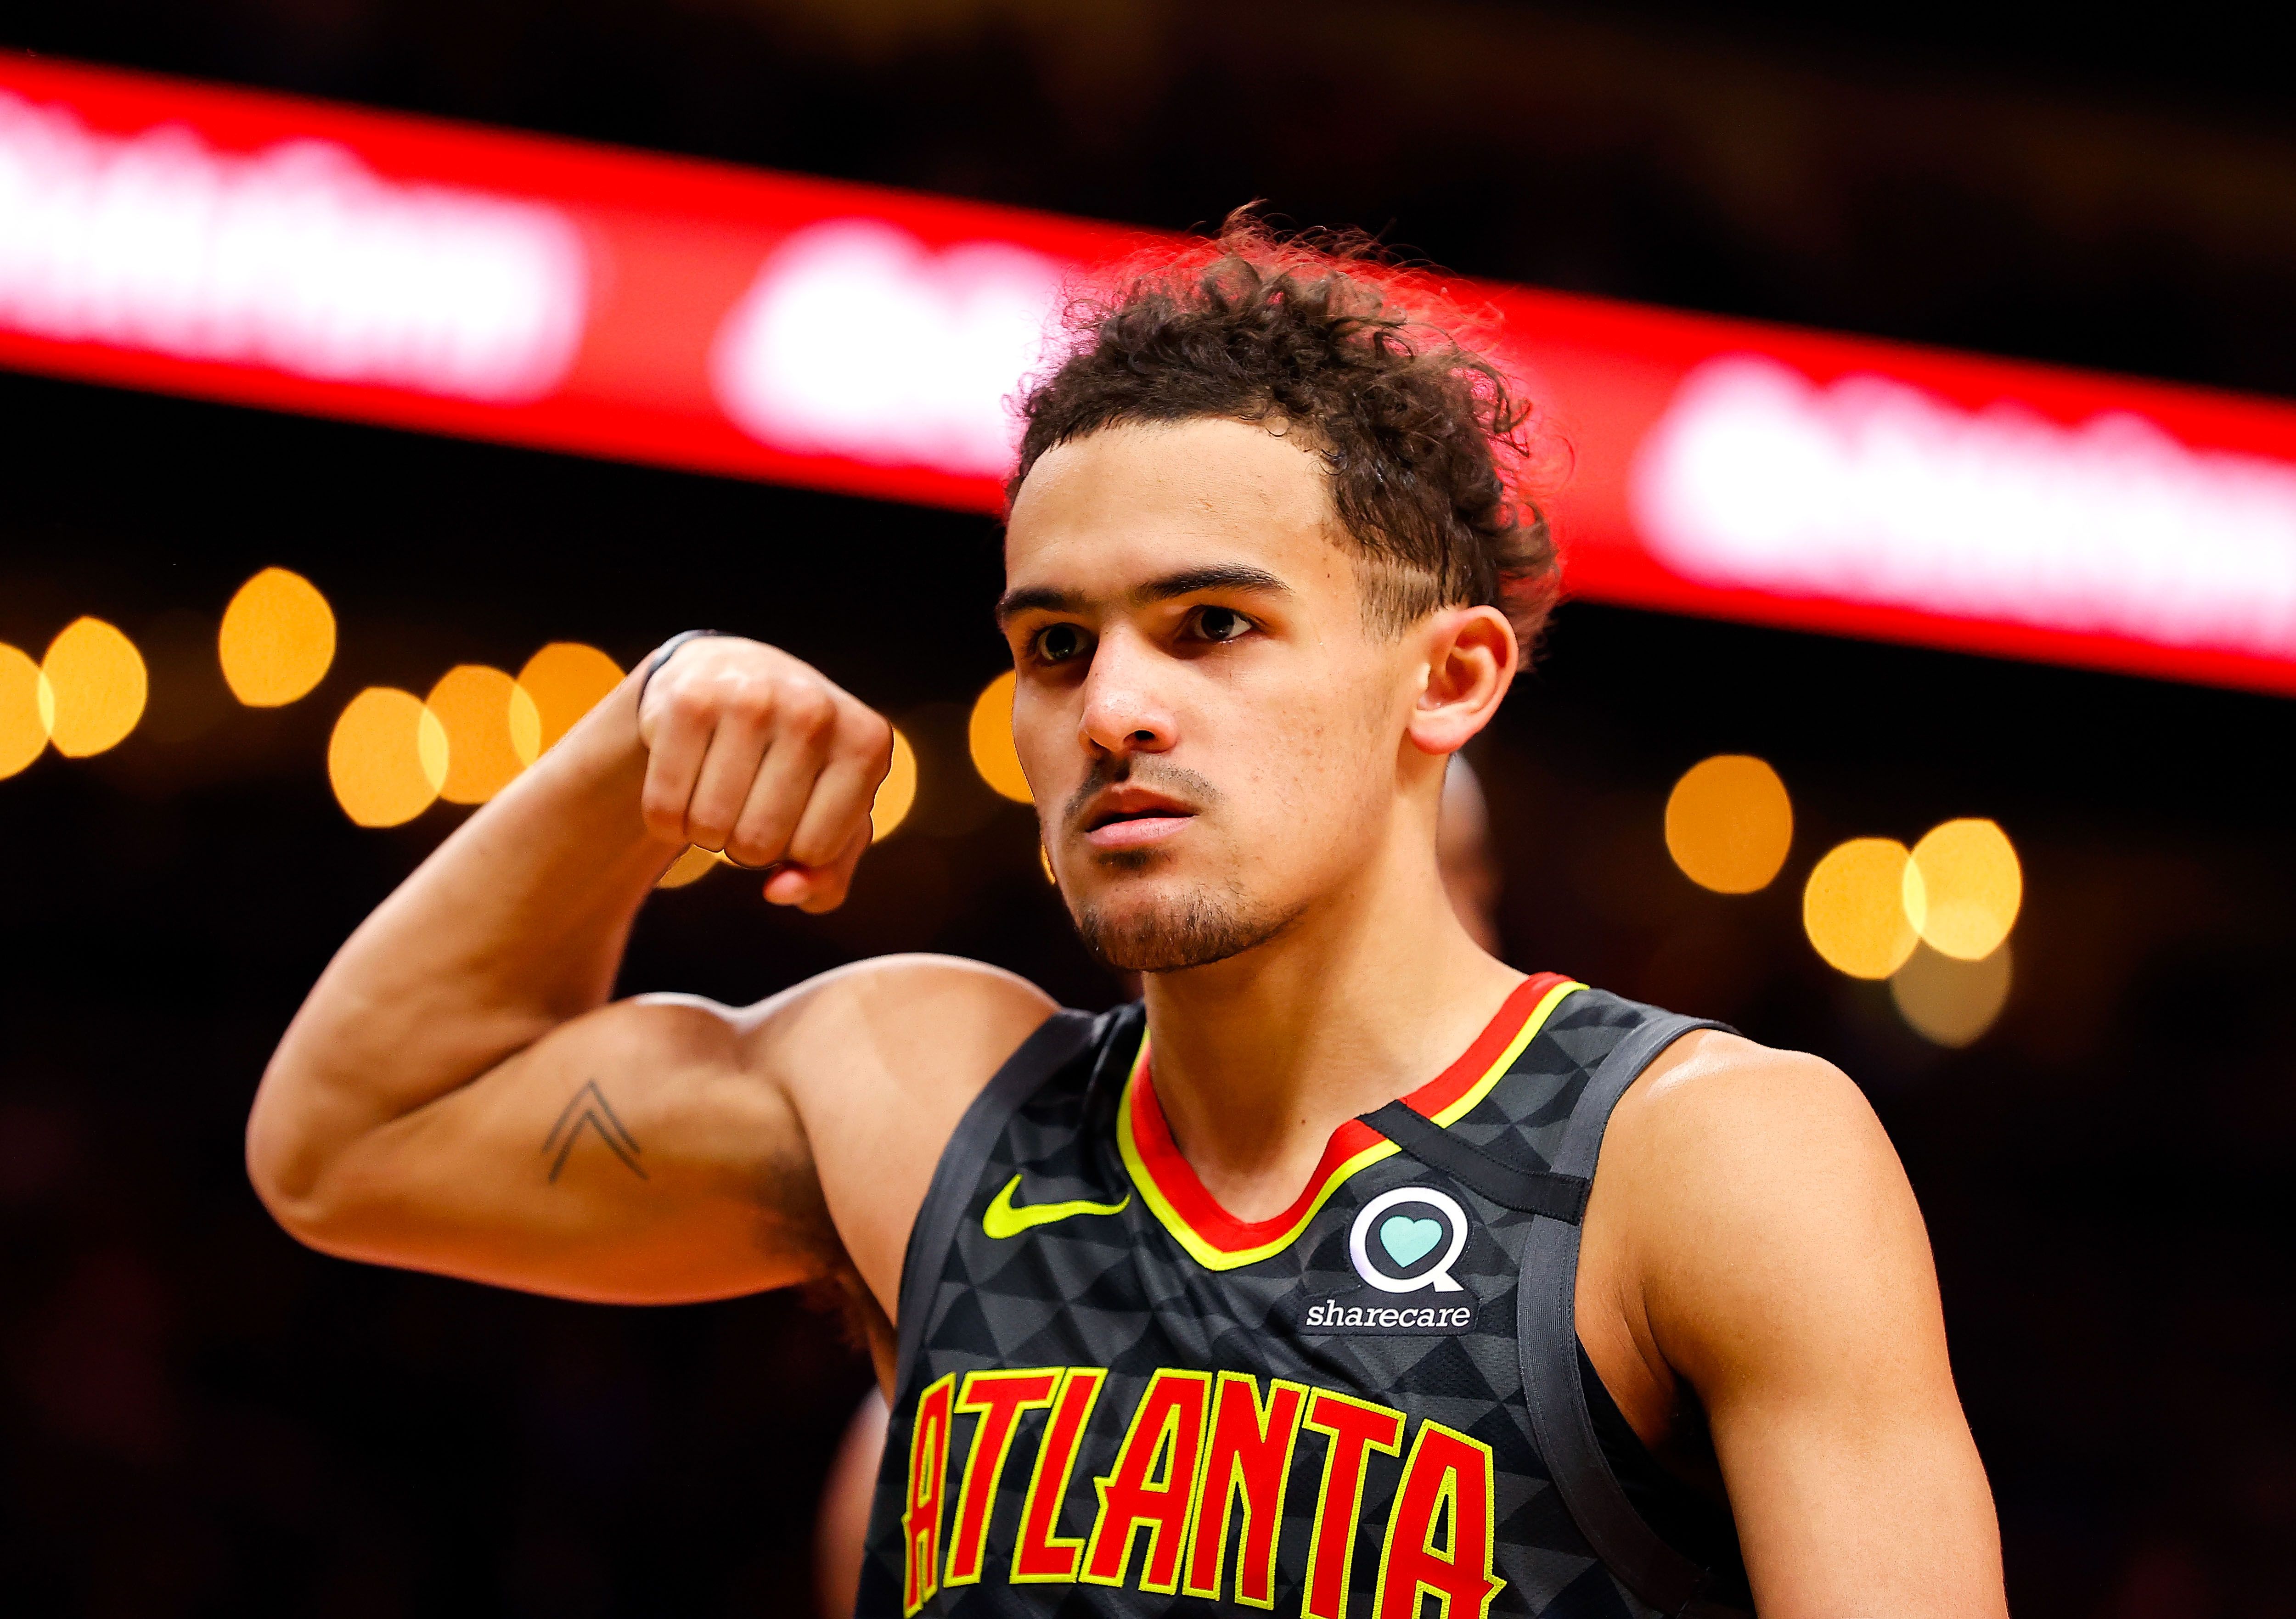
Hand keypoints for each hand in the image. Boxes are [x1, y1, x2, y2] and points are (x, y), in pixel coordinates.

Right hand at [635, 637, 891, 911]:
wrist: (733, 675)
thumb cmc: (795, 764)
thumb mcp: (832, 818)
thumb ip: (826, 877)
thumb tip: (780, 892)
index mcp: (867, 744)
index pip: (815, 853)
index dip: (793, 851)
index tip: (792, 814)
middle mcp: (816, 712)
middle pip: (758, 845)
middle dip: (744, 845)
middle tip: (747, 802)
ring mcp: (752, 699)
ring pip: (709, 828)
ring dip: (704, 832)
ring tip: (717, 791)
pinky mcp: (689, 701)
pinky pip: (664, 806)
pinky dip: (666, 817)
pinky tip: (682, 784)